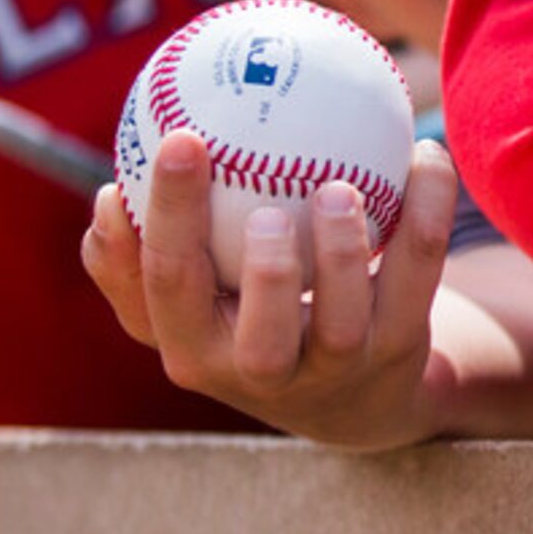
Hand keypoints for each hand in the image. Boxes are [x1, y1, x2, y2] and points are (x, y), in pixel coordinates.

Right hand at [80, 128, 461, 449]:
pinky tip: (425, 156)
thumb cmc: (239, 319)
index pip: (168, 285)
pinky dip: (426, 213)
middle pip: (260, 339)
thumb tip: (106, 195)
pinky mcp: (397, 349)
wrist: (349, 396)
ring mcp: (336, 365)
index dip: (169, 215)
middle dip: (266, 275)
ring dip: (343, 254)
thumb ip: (134, 257)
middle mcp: (262, 370)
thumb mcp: (182, 303)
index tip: (183, 137)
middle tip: (270, 208)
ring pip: (342, 324)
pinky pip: (416, 276)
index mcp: (192, 347)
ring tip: (340, 192)